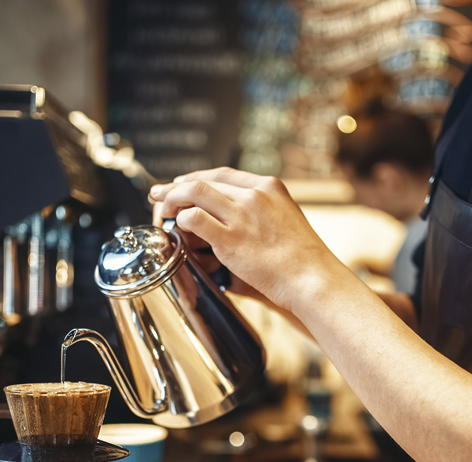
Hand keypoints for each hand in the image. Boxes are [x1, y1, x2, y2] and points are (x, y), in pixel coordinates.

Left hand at [149, 167, 331, 313]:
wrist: (311, 277)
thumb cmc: (301, 259)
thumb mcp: (286, 220)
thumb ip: (261, 213)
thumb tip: (236, 218)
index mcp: (269, 187)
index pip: (223, 174)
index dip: (197, 177)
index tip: (182, 184)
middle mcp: (254, 195)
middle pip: (204, 181)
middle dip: (176, 187)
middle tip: (159, 195)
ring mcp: (241, 214)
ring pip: (194, 192)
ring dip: (172, 200)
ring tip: (162, 210)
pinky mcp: (230, 237)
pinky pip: (193, 219)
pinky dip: (180, 221)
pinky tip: (178, 229)